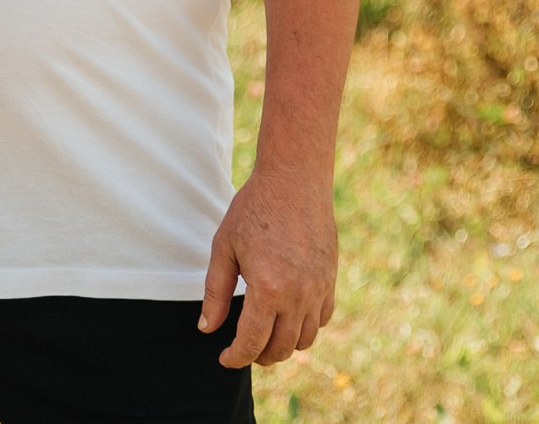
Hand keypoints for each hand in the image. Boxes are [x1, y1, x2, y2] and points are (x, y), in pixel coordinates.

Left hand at [198, 164, 338, 366]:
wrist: (295, 179)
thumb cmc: (254, 208)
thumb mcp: (224, 247)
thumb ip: (215, 292)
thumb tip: (207, 328)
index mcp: (268, 289)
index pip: (252, 343)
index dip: (236, 357)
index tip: (225, 358)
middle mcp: (298, 295)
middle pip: (281, 349)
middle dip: (259, 356)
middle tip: (243, 348)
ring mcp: (319, 288)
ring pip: (305, 339)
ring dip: (284, 345)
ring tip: (265, 336)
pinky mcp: (331, 279)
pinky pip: (322, 319)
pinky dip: (306, 327)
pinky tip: (289, 317)